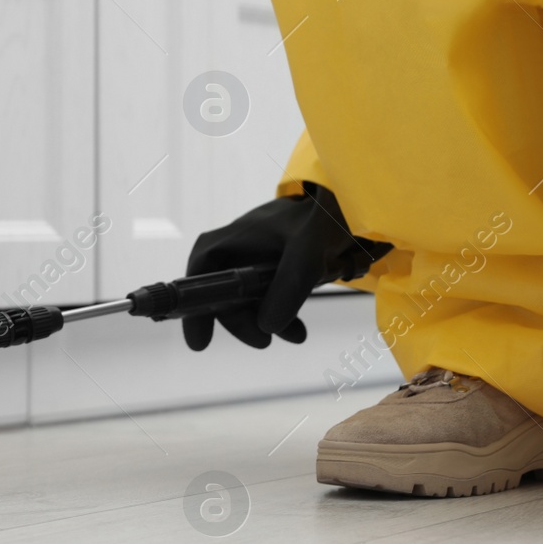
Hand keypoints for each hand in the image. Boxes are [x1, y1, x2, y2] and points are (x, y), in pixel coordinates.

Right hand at [182, 183, 391, 350]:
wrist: (348, 202)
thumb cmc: (322, 217)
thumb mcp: (306, 253)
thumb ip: (288, 288)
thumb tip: (267, 327)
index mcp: (230, 240)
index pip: (199, 276)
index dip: (194, 309)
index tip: (201, 341)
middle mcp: (236, 251)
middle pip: (224, 296)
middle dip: (243, 322)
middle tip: (263, 342)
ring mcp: (255, 259)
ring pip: (249, 301)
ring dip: (267, 321)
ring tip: (296, 336)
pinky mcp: (275, 267)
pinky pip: (270, 296)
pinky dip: (282, 313)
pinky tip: (299, 328)